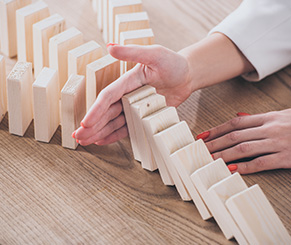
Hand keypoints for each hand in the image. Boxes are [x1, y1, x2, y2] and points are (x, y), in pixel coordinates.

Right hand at [74, 44, 191, 145]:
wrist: (187, 76)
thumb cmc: (173, 63)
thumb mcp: (154, 54)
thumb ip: (132, 52)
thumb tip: (110, 46)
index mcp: (127, 81)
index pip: (108, 97)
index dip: (96, 110)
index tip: (86, 122)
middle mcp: (127, 95)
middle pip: (106, 112)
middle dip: (92, 125)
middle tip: (78, 137)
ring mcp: (134, 107)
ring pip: (113, 122)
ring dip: (99, 132)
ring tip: (86, 141)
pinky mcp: (142, 116)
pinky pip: (126, 128)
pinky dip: (114, 134)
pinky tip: (101, 141)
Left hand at [199, 109, 290, 173]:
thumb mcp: (280, 115)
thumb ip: (258, 118)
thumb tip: (238, 117)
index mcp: (267, 117)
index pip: (235, 123)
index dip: (216, 129)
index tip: (202, 136)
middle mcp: (270, 129)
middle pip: (234, 136)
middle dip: (214, 143)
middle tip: (198, 150)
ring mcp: (278, 142)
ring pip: (243, 149)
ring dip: (223, 155)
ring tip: (209, 160)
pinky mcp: (287, 157)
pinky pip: (261, 163)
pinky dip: (245, 167)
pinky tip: (232, 170)